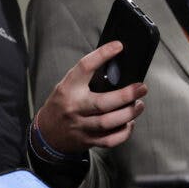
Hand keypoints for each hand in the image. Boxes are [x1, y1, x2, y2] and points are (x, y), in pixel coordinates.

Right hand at [32, 42, 146, 154]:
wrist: (47, 133)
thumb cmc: (61, 104)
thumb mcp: (67, 86)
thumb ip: (86, 78)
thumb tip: (115, 65)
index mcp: (68, 88)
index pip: (84, 67)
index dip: (102, 55)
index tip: (118, 46)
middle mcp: (74, 107)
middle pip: (102, 103)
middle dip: (126, 95)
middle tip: (141, 88)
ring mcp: (81, 126)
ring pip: (108, 122)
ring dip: (129, 113)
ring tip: (139, 105)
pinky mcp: (88, 140)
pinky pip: (110, 140)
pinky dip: (124, 133)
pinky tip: (130, 123)